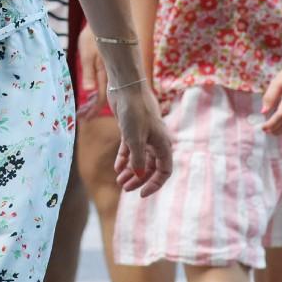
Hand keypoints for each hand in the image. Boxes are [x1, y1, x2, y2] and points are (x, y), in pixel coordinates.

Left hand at [76, 26, 108, 119]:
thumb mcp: (87, 54)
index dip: (94, 109)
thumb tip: (89, 90)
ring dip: (93, 102)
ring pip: (103, 92)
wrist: (104, 24)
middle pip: (103, 98)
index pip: (101, 98)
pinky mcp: (108, 69)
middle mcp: (110, 76)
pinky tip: (90, 95)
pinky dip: (96, 93)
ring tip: (83, 110)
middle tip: (83, 117)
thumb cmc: (92, 37)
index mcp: (105, 75)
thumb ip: (89, 73)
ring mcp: (110, 73)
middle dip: (93, 109)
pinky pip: (103, 85)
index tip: (85, 118)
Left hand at [110, 80, 172, 196]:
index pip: (165, 170)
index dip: (155, 184)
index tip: (142, 193)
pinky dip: (124, 158)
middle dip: (139, 179)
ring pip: (139, 158)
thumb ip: (137, 160)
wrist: (126, 87)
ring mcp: (143, 135)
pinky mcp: (131, 129)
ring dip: (130, 170)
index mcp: (162, 144)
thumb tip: (138, 177)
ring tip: (119, 181)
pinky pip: (130, 149)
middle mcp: (155, 141)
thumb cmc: (134, 112)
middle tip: (125, 188)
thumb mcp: (134, 139)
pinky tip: (116, 167)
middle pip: (150, 167)